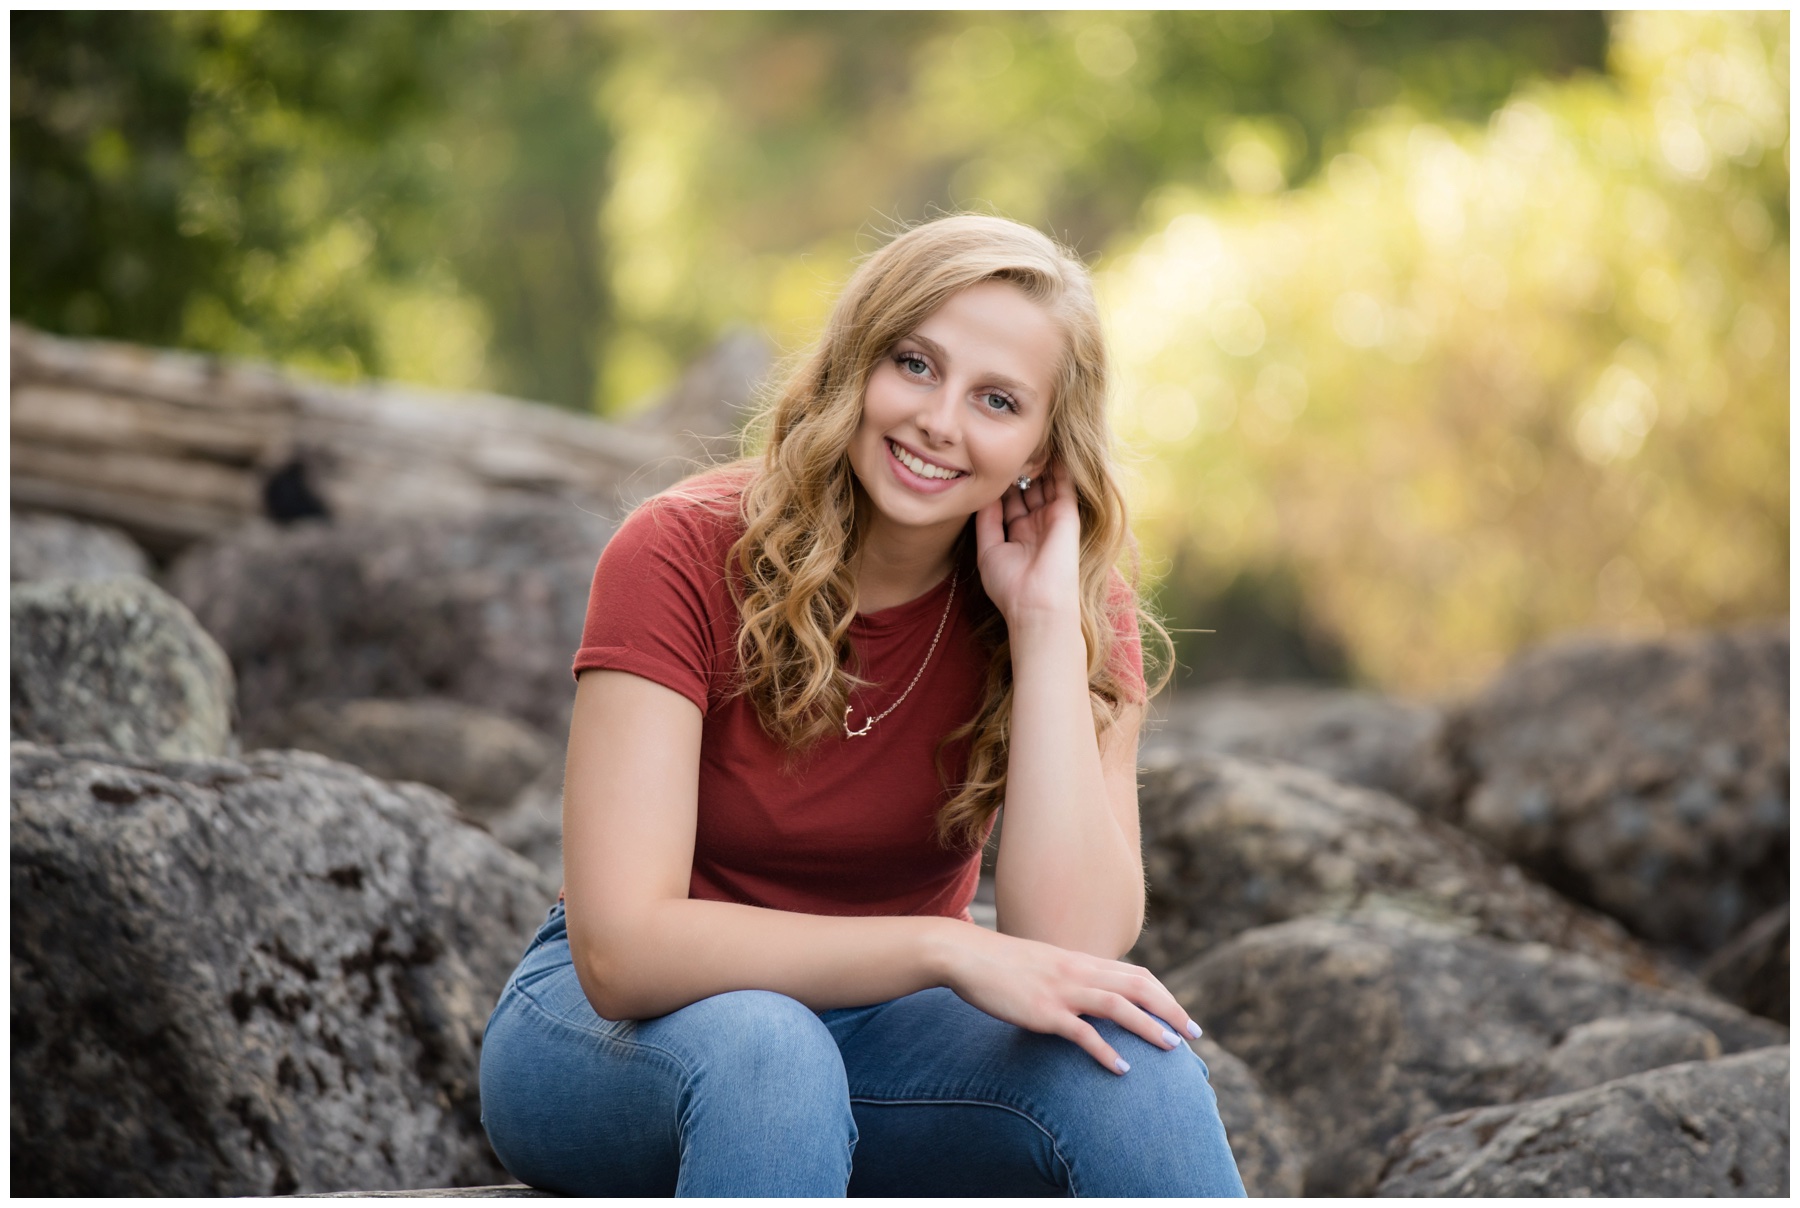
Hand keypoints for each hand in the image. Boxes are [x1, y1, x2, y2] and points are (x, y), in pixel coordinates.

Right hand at [936, 924, 1202, 1073]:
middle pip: (1138, 987)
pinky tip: (1122, 1068)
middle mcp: (1078, 972)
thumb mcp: (1044, 965)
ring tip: (1172, 1048)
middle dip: (1171, 1010)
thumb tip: (1089, 995)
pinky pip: (1082, 1032)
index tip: (1182, 1016)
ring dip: (1150, 1027)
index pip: (1136, 974)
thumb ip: (1069, 977)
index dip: (1164, 995)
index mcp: (1080, 961)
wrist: (965, 955)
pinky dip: (1106, 1051)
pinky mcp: (1043, 1010)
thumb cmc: (1000, 964)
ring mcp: (1061, 990)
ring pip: (1119, 1006)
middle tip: (1194, 1034)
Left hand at [974, 460, 1080, 627]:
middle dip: (1018, 469)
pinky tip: (1048, 446)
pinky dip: (1057, 465)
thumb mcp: (988, 550)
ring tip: (1025, 438)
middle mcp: (1036, 524)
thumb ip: (987, 520)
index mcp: (1018, 535)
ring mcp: (1052, 518)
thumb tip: (984, 494)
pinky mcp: (1067, 513)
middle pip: (1026, 489)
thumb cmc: (1010, 585)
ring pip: (1044, 483)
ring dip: (1036, 463)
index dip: (1001, 483)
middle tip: (1006, 444)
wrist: (1037, 603)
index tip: (988, 462)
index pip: (1009, 501)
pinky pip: (1063, 483)